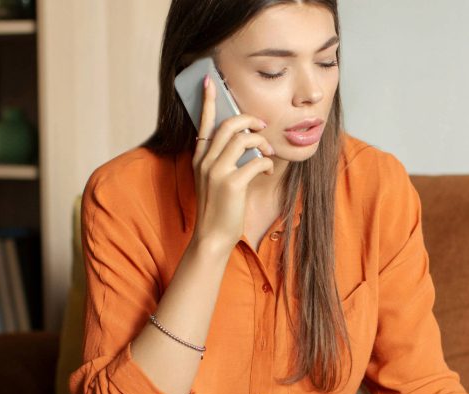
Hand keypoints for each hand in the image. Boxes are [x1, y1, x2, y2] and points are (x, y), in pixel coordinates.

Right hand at [190, 73, 275, 249]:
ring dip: (262, 143)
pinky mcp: (232, 184)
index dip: (209, 100)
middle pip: (229, 125)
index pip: (204, 122)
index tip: (210, 81)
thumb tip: (246, 141)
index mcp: (200, 157)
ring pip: (244, 140)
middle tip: (263, 125)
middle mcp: (205, 161)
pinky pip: (256, 161)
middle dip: (250, 120)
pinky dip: (266, 163)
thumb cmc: (218, 208)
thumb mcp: (214, 179)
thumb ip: (223, 159)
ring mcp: (217, 172)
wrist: (212, 237)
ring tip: (269, 153)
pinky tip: (267, 169)